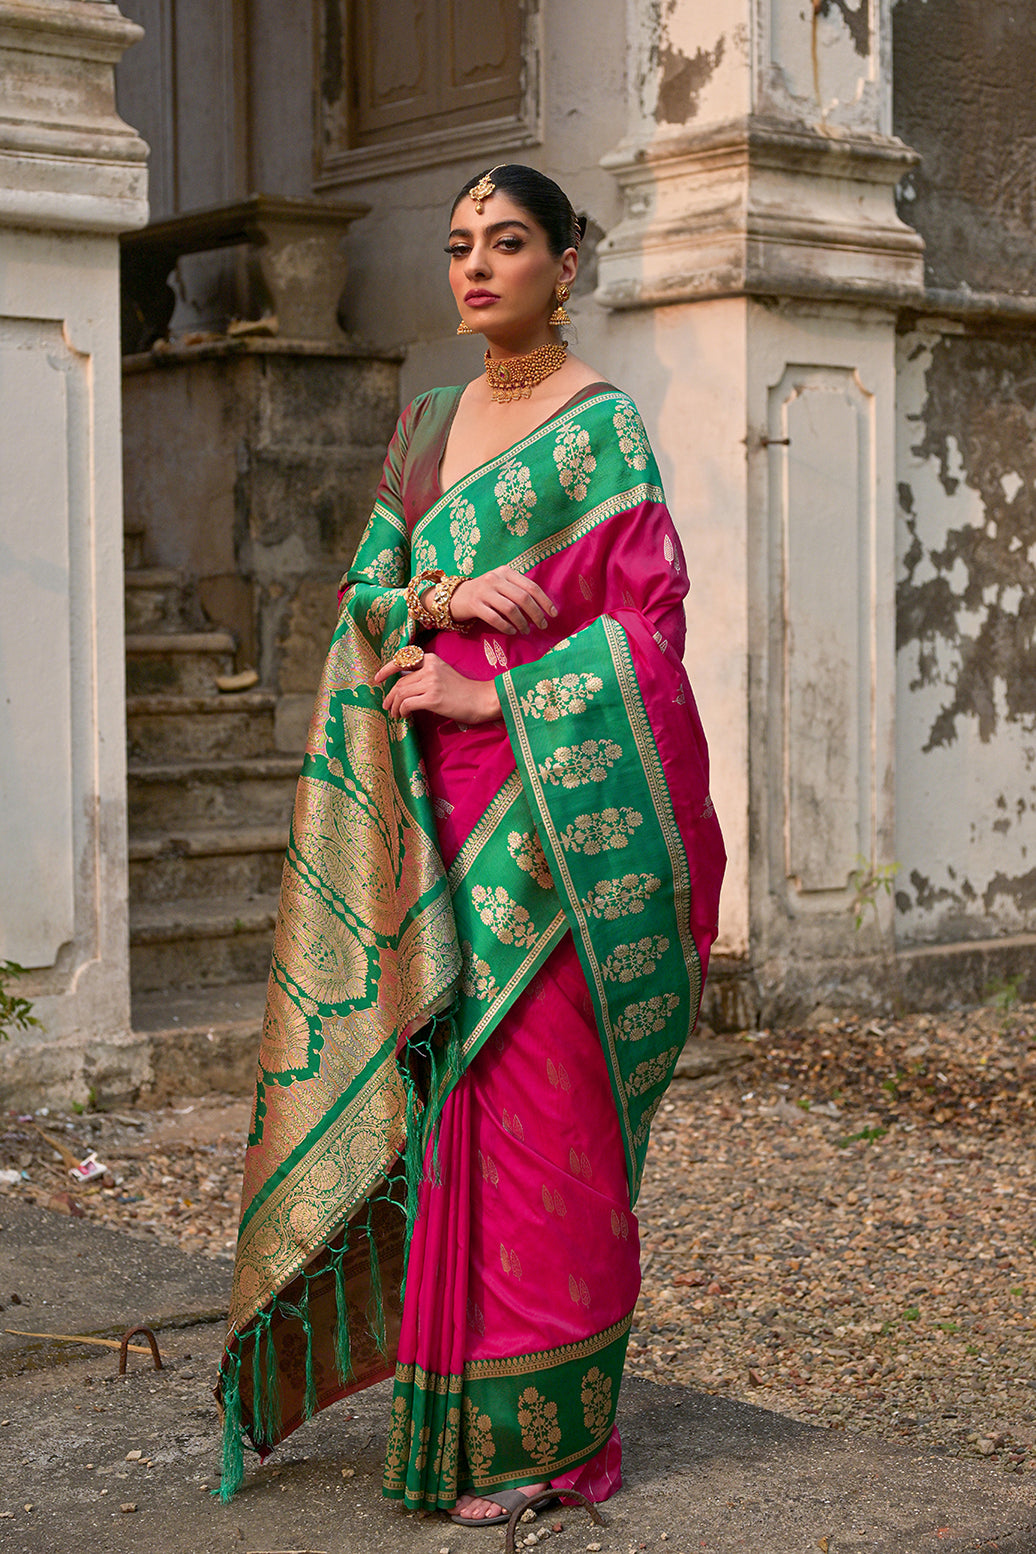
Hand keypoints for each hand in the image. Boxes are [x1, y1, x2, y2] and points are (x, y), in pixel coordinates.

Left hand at [373, 651, 500, 722]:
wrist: (482, 699)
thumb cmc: (463, 690)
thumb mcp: (443, 674)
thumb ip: (424, 675)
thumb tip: (402, 686)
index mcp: (431, 659)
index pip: (402, 660)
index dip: (386, 669)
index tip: (377, 678)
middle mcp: (430, 668)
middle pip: (400, 682)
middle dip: (390, 696)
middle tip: (387, 706)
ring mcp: (431, 683)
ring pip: (401, 693)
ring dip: (394, 706)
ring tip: (395, 714)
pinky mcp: (433, 698)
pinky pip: (407, 704)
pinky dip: (402, 711)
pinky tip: (405, 716)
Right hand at [448, 565, 556, 634]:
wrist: (456, 596)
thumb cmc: (486, 593)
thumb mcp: (501, 584)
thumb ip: (518, 590)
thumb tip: (543, 608)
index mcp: (506, 572)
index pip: (531, 586)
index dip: (544, 601)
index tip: (553, 614)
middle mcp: (495, 579)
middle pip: (523, 598)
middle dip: (536, 614)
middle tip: (542, 625)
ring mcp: (483, 591)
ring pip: (510, 609)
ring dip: (522, 622)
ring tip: (526, 630)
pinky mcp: (474, 604)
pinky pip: (495, 618)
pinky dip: (506, 627)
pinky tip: (512, 631)